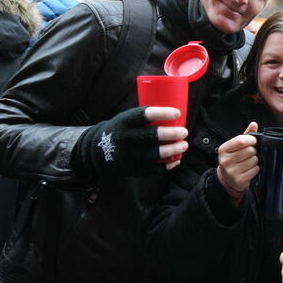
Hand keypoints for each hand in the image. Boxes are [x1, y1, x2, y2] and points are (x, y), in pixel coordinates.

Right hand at [71, 106, 187, 176]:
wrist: (98, 150)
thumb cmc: (122, 130)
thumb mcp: (126, 119)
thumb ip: (145, 118)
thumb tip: (176, 114)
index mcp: (123, 122)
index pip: (143, 115)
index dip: (161, 113)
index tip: (177, 113)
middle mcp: (124, 138)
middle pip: (150, 136)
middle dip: (170, 134)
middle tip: (184, 132)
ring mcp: (127, 155)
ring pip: (153, 154)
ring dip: (172, 150)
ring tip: (184, 145)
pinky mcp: (131, 169)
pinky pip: (151, 169)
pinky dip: (167, 165)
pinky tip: (177, 160)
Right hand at [217, 122, 258, 192]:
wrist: (227, 179)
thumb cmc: (233, 160)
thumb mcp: (235, 147)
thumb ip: (245, 135)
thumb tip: (253, 124)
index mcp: (224, 149)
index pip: (241, 140)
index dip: (251, 140)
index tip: (253, 141)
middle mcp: (226, 160)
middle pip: (249, 150)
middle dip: (253, 151)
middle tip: (249, 154)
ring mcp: (232, 171)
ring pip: (254, 160)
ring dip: (254, 160)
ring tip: (248, 162)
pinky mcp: (239, 180)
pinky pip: (255, 170)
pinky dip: (255, 169)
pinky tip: (249, 169)